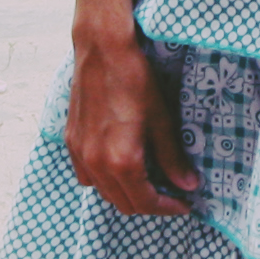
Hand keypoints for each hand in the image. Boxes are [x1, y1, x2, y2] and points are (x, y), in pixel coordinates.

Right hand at [67, 37, 196, 216]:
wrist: (102, 50)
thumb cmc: (135, 80)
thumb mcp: (162, 120)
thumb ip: (172, 158)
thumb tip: (189, 184)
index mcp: (121, 161)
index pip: (145, 203)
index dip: (168, 208)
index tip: (185, 203)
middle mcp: (96, 164)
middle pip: (123, 204)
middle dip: (149, 204)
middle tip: (171, 194)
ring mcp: (80, 154)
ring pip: (103, 192)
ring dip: (126, 194)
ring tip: (147, 182)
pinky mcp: (71, 141)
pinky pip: (86, 176)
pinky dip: (104, 181)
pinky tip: (119, 166)